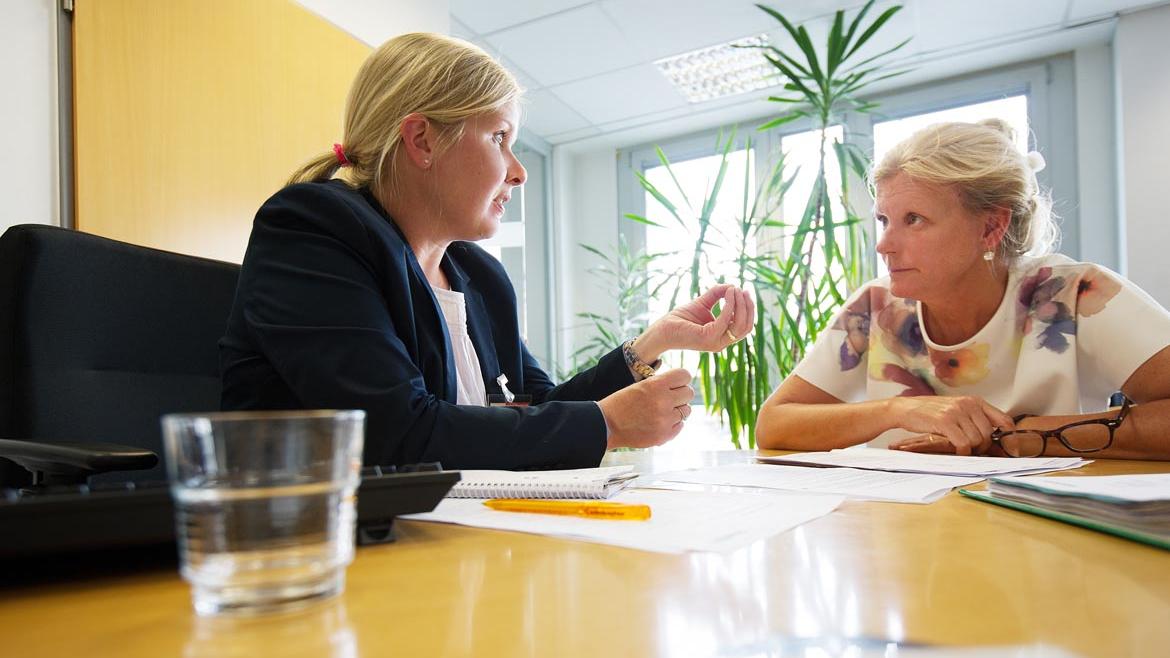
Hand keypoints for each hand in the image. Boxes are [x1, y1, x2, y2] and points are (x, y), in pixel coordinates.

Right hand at [598, 368, 693, 448]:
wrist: (607, 425)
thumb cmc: (622, 403)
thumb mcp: (641, 386)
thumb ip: (661, 384)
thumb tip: (682, 385)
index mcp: (656, 384)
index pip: (685, 375)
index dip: (681, 379)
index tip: (676, 384)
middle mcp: (663, 401)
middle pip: (689, 393)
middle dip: (681, 395)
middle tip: (670, 398)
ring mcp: (665, 420)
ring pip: (687, 410)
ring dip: (678, 410)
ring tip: (662, 412)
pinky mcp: (664, 435)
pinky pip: (681, 426)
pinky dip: (673, 424)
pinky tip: (659, 422)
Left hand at [633, 284, 754, 361]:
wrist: (662, 329)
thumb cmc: (681, 318)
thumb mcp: (703, 303)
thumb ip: (717, 295)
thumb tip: (732, 285)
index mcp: (723, 336)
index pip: (745, 325)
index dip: (748, 308)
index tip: (744, 291)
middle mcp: (722, 342)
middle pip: (746, 326)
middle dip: (748, 307)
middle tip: (742, 289)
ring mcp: (716, 342)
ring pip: (740, 325)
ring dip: (740, 304)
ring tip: (734, 289)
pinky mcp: (707, 338)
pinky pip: (725, 320)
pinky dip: (729, 305)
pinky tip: (727, 293)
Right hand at [885, 396, 1014, 455]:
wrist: (905, 408)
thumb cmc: (930, 412)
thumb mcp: (956, 410)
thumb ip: (974, 418)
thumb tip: (994, 437)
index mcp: (974, 400)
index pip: (1003, 419)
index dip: (1008, 435)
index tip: (1008, 447)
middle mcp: (968, 404)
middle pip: (988, 434)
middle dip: (982, 446)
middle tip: (971, 449)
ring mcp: (956, 412)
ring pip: (976, 440)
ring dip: (970, 449)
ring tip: (960, 447)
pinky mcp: (945, 421)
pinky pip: (963, 444)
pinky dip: (961, 451)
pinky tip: (955, 449)